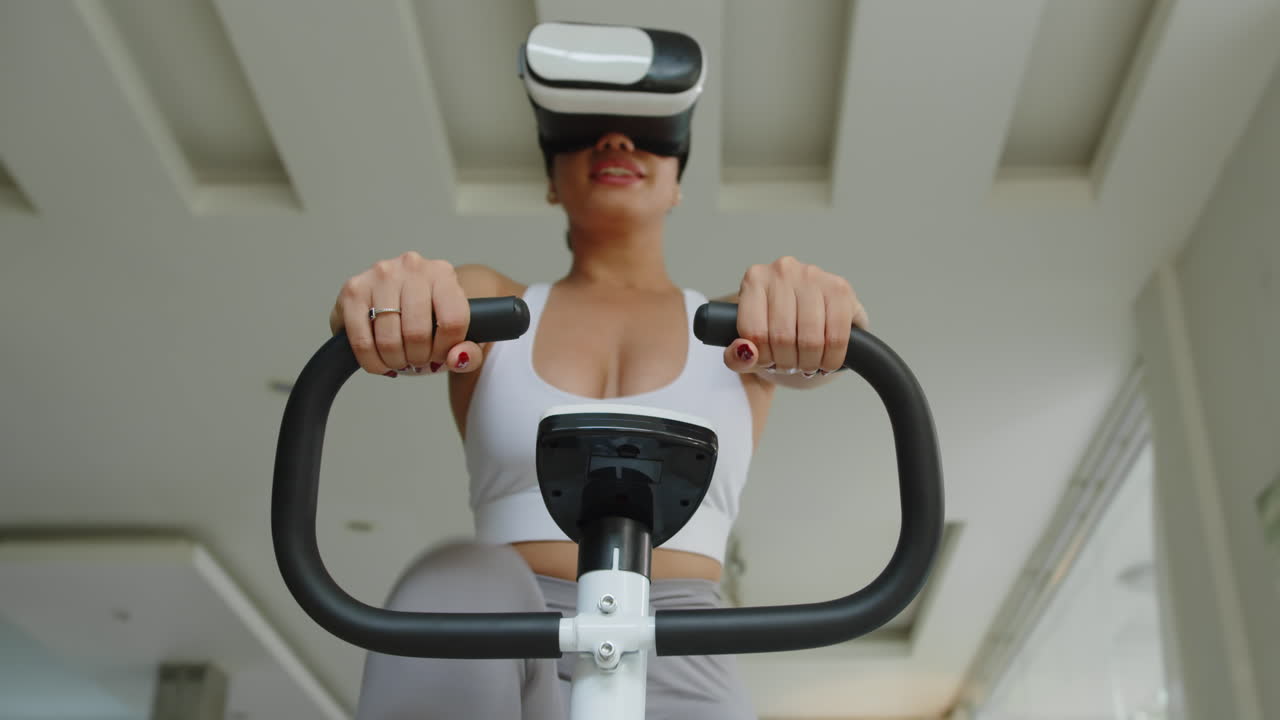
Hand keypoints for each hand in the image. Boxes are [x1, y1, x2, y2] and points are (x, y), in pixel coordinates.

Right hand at [332, 251, 482, 377]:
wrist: (400, 296)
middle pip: (417, 333)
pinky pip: (361, 341)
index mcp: (443, 274)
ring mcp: (380, 275)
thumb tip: (456, 358)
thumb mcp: (458, 334)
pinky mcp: (353, 290)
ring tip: (399, 359)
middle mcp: (412, 267)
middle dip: (418, 358)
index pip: (452, 322)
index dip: (446, 350)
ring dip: (395, 361)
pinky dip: (372, 361)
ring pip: (388, 339)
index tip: (439, 356)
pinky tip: (379, 361)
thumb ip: (471, 352)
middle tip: (416, 360)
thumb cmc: (431, 316)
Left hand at [722, 257, 867, 376]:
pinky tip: (825, 362)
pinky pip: (836, 338)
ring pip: (810, 339)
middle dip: (787, 363)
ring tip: (807, 365)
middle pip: (782, 337)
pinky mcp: (840, 288)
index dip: (762, 358)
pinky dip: (830, 360)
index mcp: (754, 280)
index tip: (769, 362)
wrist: (816, 321)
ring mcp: (813, 276)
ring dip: (809, 364)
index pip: (753, 332)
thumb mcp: (752, 347)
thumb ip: (735, 357)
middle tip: (791, 366)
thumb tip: (746, 352)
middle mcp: (782, 271)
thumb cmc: (779, 331)